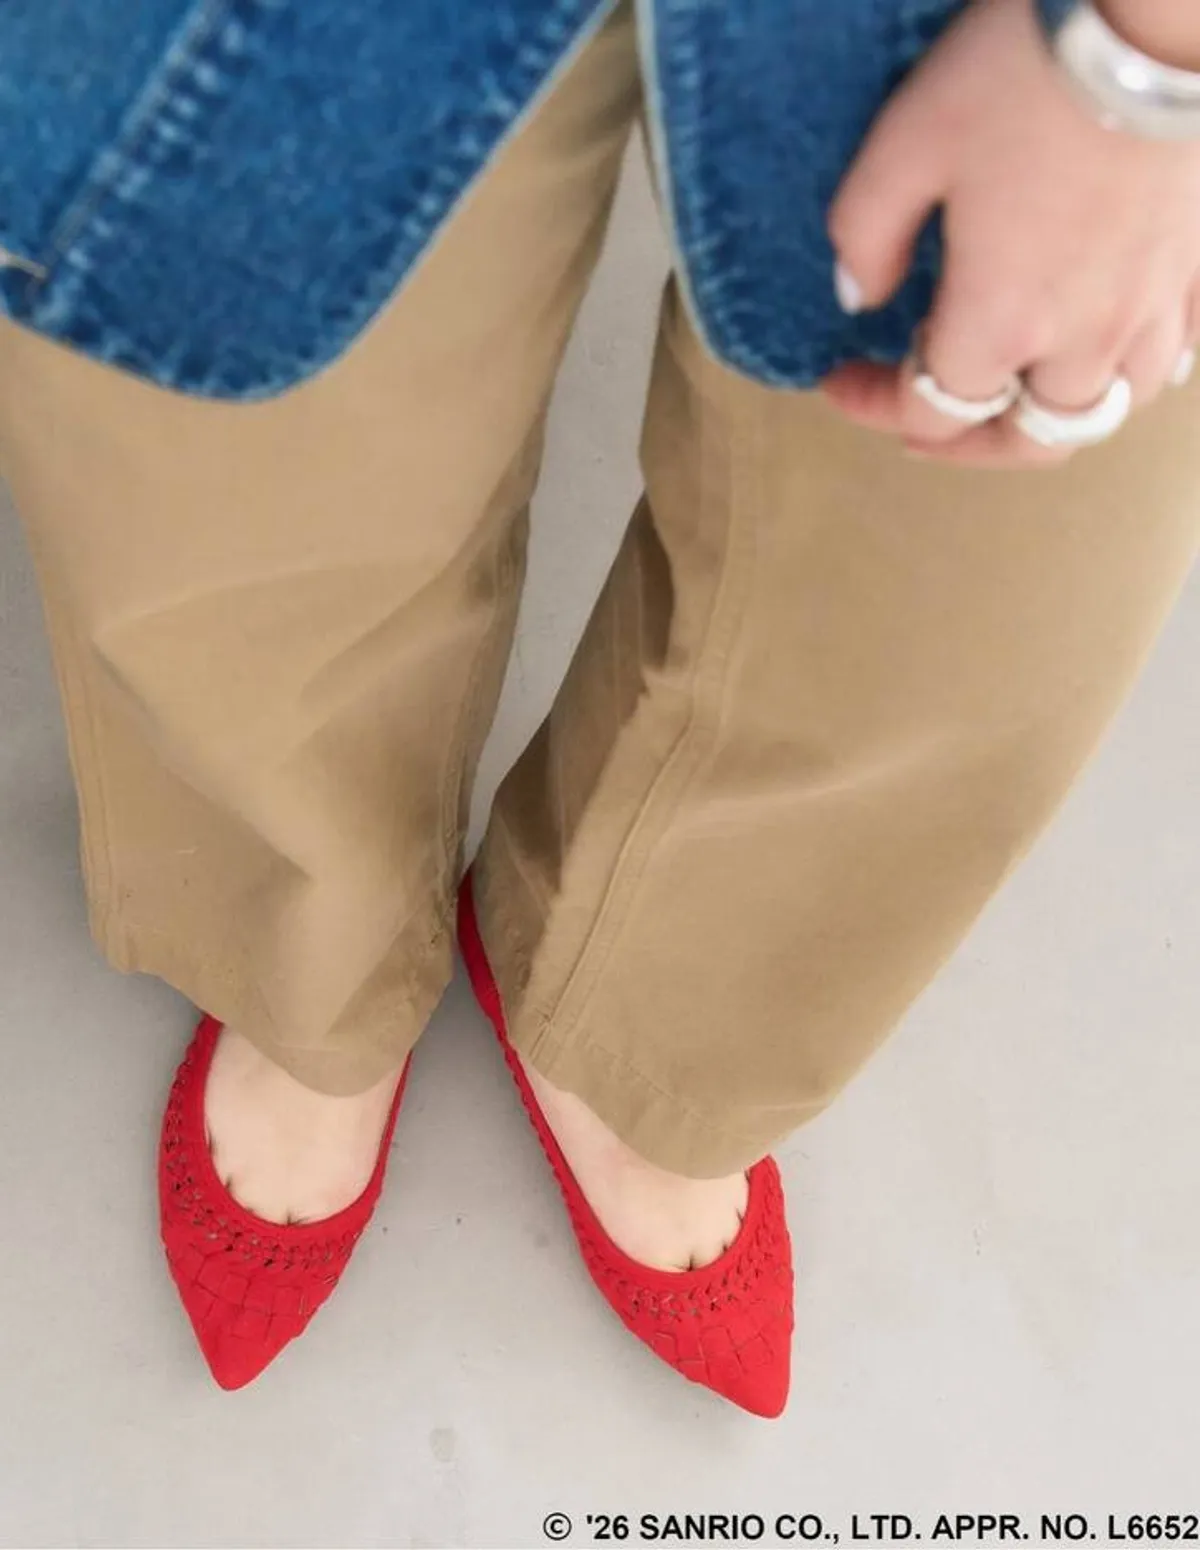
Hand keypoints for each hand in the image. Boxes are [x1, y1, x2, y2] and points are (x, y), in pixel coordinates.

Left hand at [822, 0, 1199, 466]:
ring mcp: (1148, 312)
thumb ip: (864, 236)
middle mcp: (1079, 341)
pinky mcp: (1194, 273)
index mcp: (999, 323)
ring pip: (1103, 413)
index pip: (929, 411)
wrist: (1154, 18)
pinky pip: (1168, 360)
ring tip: (1010, 397)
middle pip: (1024, 441)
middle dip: (964, 446)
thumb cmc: (1024, 74)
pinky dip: (1124, 375)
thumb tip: (857, 297)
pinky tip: (1100, 356)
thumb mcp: (905, 144)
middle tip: (919, 426)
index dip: (872, 406)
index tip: (838, 379)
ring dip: (1046, 420)